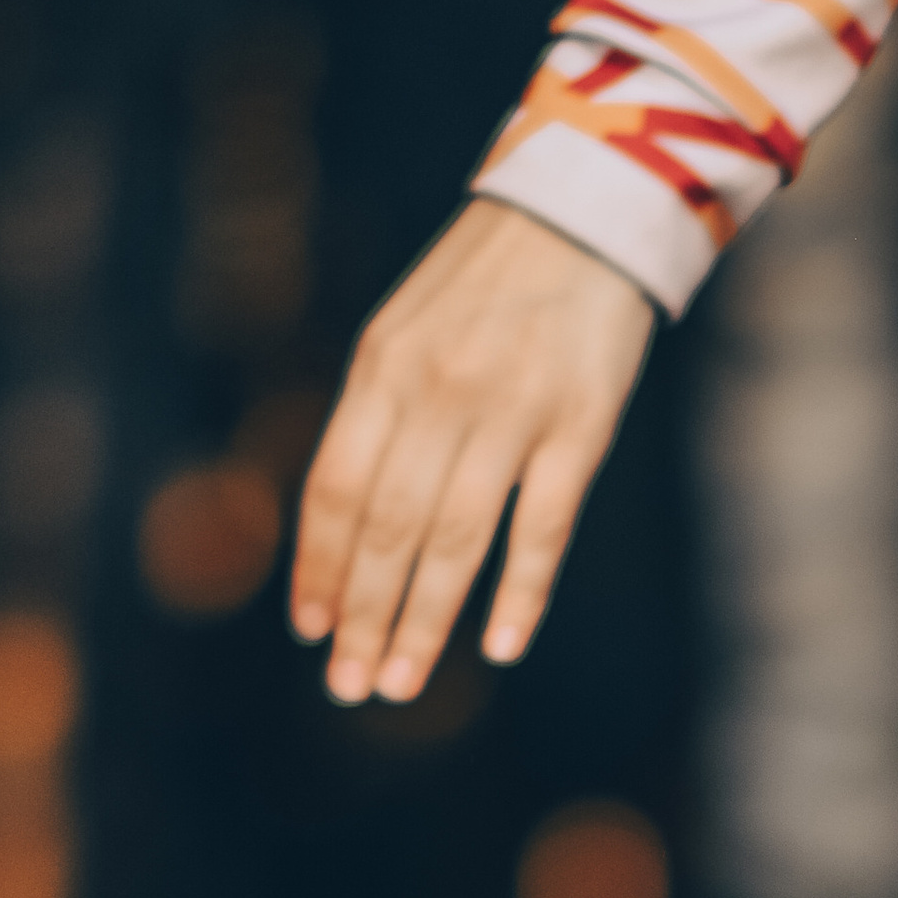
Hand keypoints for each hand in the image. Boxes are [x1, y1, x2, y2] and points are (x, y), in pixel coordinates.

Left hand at [290, 199, 657, 704]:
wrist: (586, 212)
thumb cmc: (489, 284)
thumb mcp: (408, 331)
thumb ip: (380, 414)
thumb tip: (349, 523)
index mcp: (383, 367)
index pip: (336, 488)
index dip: (320, 567)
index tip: (311, 630)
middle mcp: (437, 391)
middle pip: (387, 528)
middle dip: (363, 616)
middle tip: (351, 685)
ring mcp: (511, 410)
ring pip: (454, 539)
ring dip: (424, 621)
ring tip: (402, 682)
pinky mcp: (580, 426)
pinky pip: (542, 527)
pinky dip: (519, 594)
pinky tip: (498, 646)